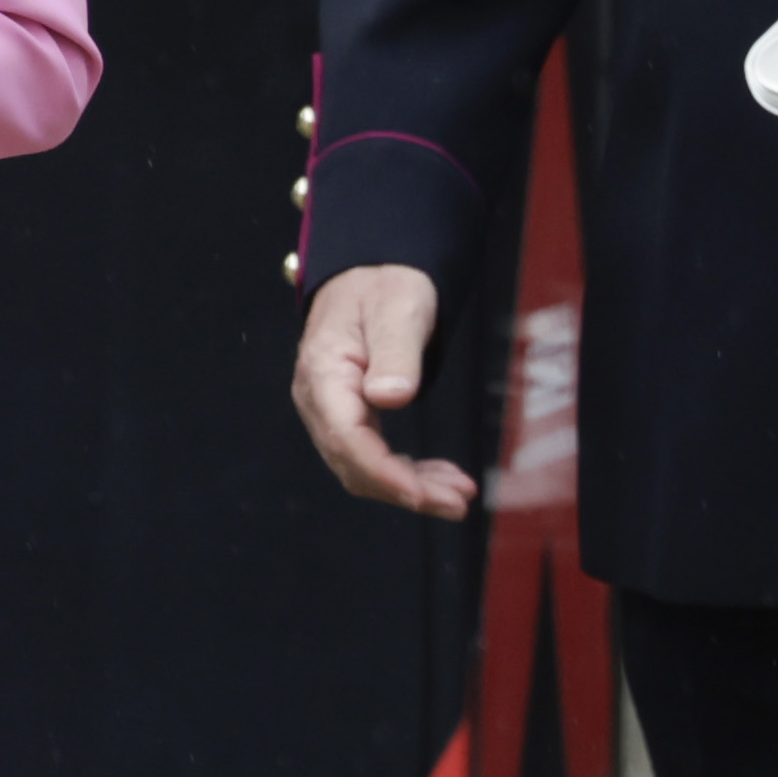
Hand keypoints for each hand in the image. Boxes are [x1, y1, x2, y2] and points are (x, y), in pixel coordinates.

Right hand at [290, 262, 475, 517]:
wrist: (370, 274)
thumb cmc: (385, 286)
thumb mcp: (399, 308)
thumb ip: (395, 352)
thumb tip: (389, 397)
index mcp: (324, 373)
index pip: (347, 438)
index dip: (385, 474)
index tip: (424, 494)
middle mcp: (318, 400)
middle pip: (354, 464)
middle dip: (406, 491)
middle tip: (458, 502)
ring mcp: (329, 412)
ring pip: (362, 468)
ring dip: (409, 488)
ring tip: (457, 495)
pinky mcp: (347, 416)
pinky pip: (369, 456)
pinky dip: (403, 474)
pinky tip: (435, 478)